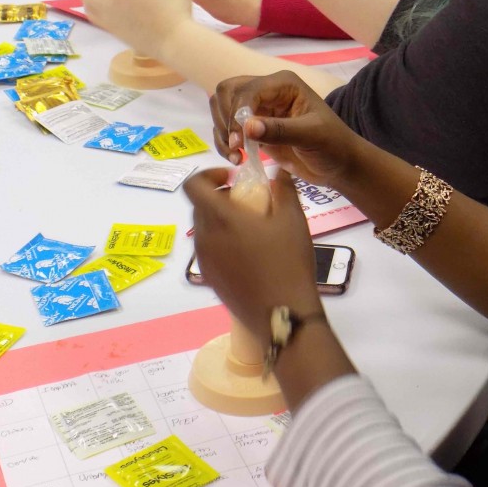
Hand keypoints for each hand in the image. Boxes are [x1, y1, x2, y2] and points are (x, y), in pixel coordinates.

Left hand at [184, 167, 321, 345]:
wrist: (282, 314)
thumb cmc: (288, 261)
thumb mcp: (293, 219)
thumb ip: (284, 189)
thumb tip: (279, 172)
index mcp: (220, 218)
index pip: (194, 185)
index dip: (209, 175)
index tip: (232, 178)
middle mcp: (204, 237)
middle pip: (199, 206)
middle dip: (219, 197)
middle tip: (247, 202)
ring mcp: (204, 260)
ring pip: (204, 229)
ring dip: (220, 220)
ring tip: (251, 228)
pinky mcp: (209, 278)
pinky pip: (209, 250)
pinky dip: (222, 242)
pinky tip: (249, 253)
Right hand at [209, 71, 365, 188]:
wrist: (340, 165)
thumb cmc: (333, 146)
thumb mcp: (312, 136)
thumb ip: (280, 131)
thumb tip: (247, 127)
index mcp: (283, 84)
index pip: (247, 90)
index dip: (238, 112)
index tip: (239, 139)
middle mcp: (268, 91)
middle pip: (227, 92)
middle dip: (225, 118)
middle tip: (234, 145)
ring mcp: (260, 109)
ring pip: (223, 108)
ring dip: (221, 131)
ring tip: (234, 155)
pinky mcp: (255, 128)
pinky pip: (228, 128)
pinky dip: (225, 142)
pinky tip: (236, 159)